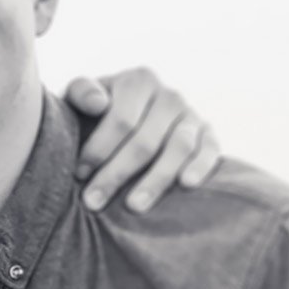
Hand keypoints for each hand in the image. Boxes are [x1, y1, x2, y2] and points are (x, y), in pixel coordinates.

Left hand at [63, 69, 221, 213]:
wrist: (126, 117)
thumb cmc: (94, 112)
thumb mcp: (79, 96)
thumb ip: (81, 92)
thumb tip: (98, 104)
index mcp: (138, 81)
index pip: (121, 120)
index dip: (98, 150)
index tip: (79, 175)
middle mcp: (169, 95)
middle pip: (145, 141)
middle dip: (117, 174)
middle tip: (93, 201)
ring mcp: (191, 115)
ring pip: (178, 148)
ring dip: (156, 179)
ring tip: (134, 206)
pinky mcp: (207, 134)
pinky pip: (210, 150)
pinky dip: (200, 166)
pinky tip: (186, 185)